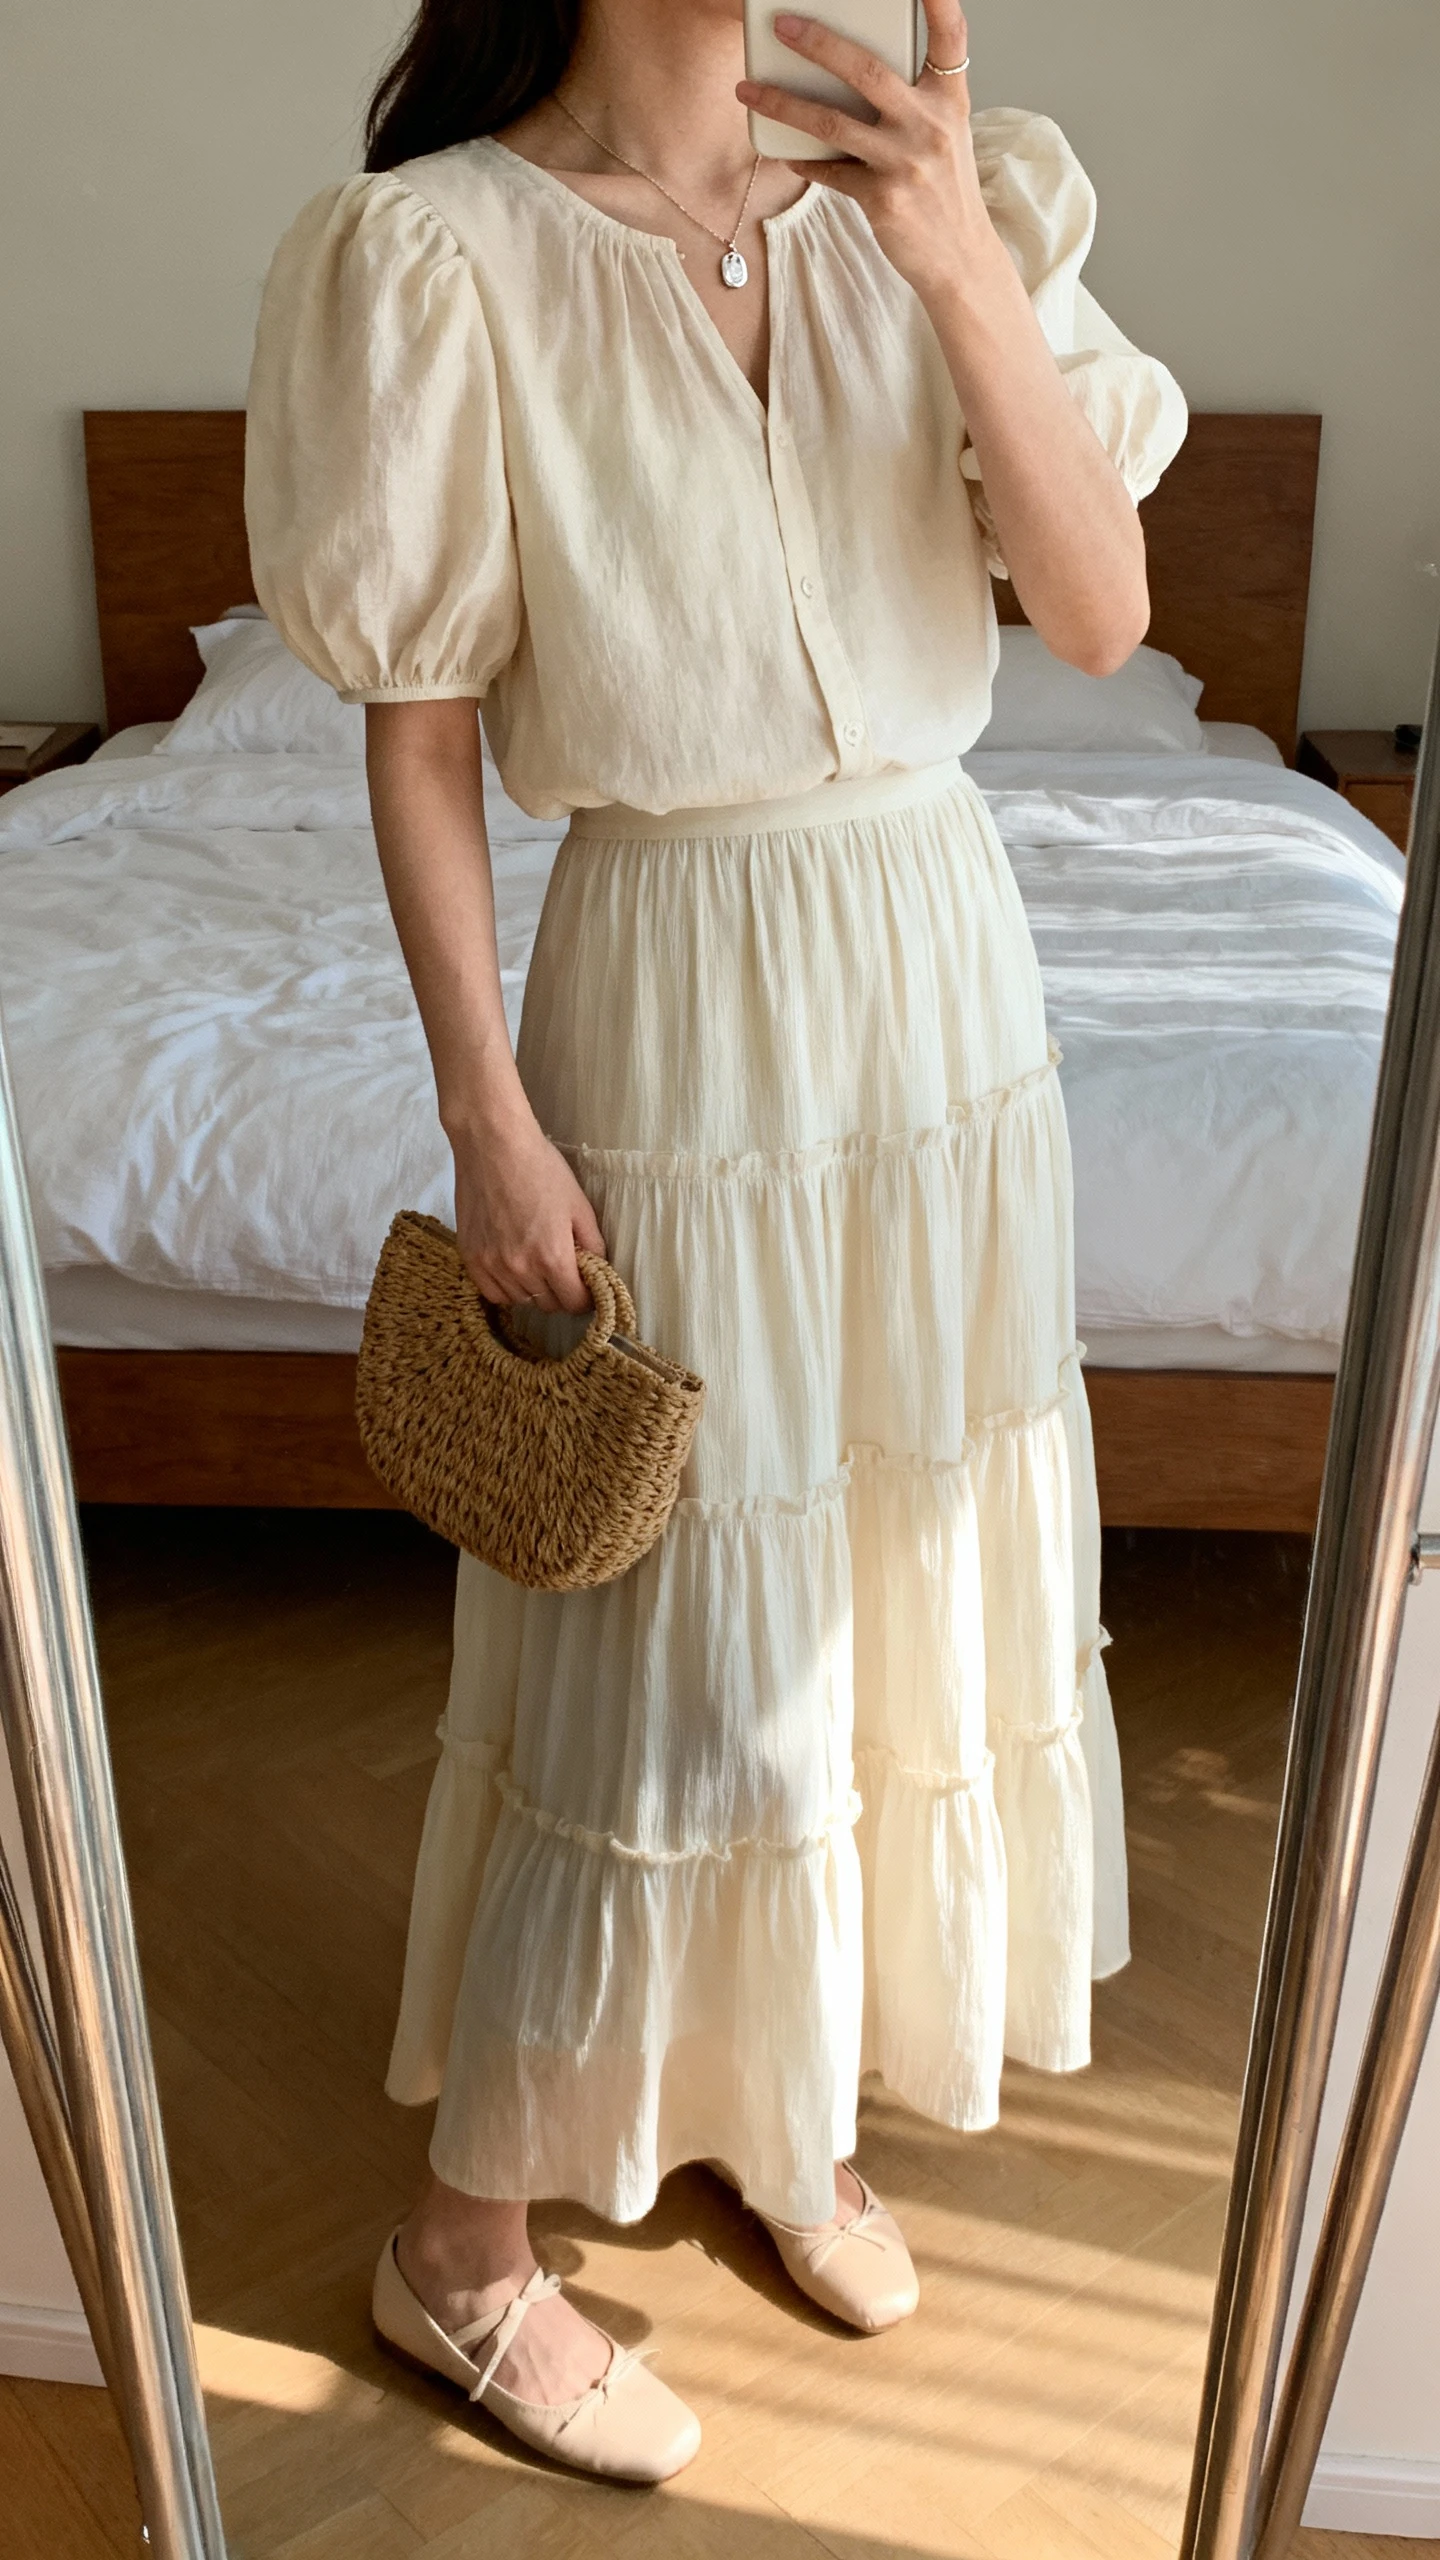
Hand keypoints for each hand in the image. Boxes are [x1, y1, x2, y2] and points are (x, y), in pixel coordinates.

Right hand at [450, 1095, 605, 1314]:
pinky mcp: (470, 1256)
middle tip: (563, 1271)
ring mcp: (491, 1264)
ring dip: (533, 1289)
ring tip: (536, 1265)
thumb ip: (592, 1244)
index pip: (574, 1302)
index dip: (585, 1297)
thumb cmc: (540, 1168)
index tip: (586, 1287)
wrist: (492, 1144)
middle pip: (547, 1304)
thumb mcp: (579, 1204)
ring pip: (520, 1300)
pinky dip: (505, 1287)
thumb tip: (597, 1270)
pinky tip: (512, 1268)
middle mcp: (520, 1268)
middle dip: (561, 1292)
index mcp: (553, 1257)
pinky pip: (492, 1292)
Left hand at [736, 1, 994, 303]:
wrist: (960, 259)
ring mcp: (906, 163)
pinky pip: (830, 172)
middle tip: (783, 26)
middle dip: (819, 43)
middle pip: (868, 70)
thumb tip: (850, 72)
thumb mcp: (944, 135)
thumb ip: (913, 101)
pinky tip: (784, 152)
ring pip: (832, 122)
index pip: (950, 37)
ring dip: (783, 104)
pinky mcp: (884, 200)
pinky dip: (803, 160)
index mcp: (951, 101)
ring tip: (748, 91)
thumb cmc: (944, 190)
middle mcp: (931, 125)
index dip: (938, 1)